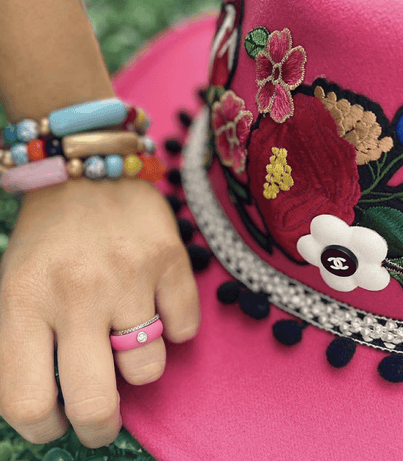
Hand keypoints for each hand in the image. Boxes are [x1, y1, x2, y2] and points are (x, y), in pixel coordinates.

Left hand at [0, 177, 199, 447]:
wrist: (89, 172)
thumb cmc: (50, 237)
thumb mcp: (14, 286)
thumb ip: (24, 345)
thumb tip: (56, 404)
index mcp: (23, 301)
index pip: (27, 402)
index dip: (45, 430)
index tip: (58, 425)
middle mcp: (77, 292)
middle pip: (95, 402)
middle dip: (100, 426)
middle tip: (104, 421)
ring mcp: (130, 275)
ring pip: (148, 368)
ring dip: (139, 364)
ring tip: (130, 337)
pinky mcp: (171, 260)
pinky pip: (186, 329)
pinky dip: (175, 327)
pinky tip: (159, 305)